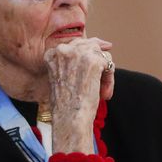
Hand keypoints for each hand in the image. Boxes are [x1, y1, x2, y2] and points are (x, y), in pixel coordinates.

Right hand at [44, 37, 114, 152]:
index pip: (75, 44)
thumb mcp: (61, 78)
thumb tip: (97, 48)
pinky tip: (104, 93)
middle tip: (105, 69)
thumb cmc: (65, 104)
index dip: (87, 53)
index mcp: (52, 54)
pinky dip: (109, 79)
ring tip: (102, 91)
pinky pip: (109, 64)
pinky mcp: (93, 61)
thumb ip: (71, 63)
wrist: (69, 117)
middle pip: (90, 45)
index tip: (97, 57)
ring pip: (101, 54)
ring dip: (104, 73)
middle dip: (98, 59)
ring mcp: (78, 54)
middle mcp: (63, 49)